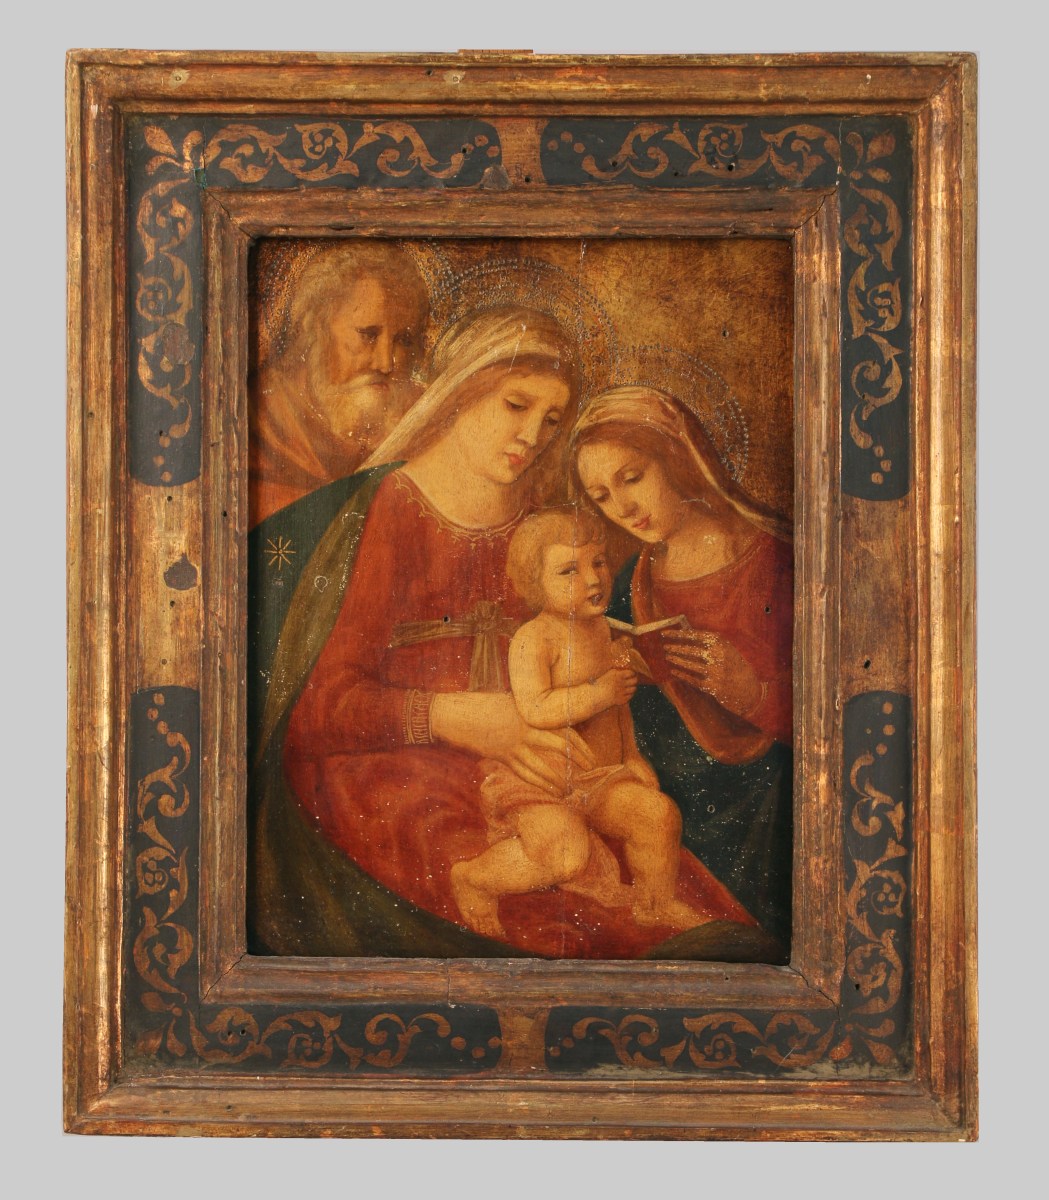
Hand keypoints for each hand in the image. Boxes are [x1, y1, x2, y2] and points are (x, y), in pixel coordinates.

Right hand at [430, 692, 595, 791]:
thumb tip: (552, 727)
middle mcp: (526, 728)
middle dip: (577, 760)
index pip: (564, 728)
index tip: (591, 756)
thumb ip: (532, 716)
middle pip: (560, 745)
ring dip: (556, 780)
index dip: (580, 744)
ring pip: (541, 766)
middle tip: (589, 773)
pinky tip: (548, 792)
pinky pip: (523, 773)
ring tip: (568, 791)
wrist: (456, 714)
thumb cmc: (484, 706)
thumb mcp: (512, 705)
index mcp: (531, 713)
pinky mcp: (501, 756)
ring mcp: (513, 744)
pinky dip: (538, 784)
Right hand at [593, 666, 637, 708]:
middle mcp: (620, 682)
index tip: (632, 674)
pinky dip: (629, 694)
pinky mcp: (621, 699)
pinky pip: (630, 696)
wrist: (594, 696)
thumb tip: (628, 670)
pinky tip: (625, 693)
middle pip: (635, 680)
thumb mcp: (608, 674)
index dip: (633, 673)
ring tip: (628, 687)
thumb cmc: (600, 684)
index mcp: (617, 674)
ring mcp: (622, 692)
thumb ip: (618, 672)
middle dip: (634, 680)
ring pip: (634, 688)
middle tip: (632, 680)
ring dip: (632, 687)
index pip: (631, 672)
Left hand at [660, 629, 762, 716]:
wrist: (750, 691)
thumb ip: (712, 644)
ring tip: (668, 656)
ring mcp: (716, 672)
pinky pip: (692, 679)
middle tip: (665, 646)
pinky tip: (674, 671)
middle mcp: (719, 656)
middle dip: (676, 647)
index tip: (666, 633)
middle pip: (691, 650)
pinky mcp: (712, 687)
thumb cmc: (737, 668)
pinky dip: (682, 675)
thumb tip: (687, 635)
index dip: (679, 634)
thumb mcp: (729, 651)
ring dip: (677, 660)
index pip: (696, 635)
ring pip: (690, 664)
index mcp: (722, 644)